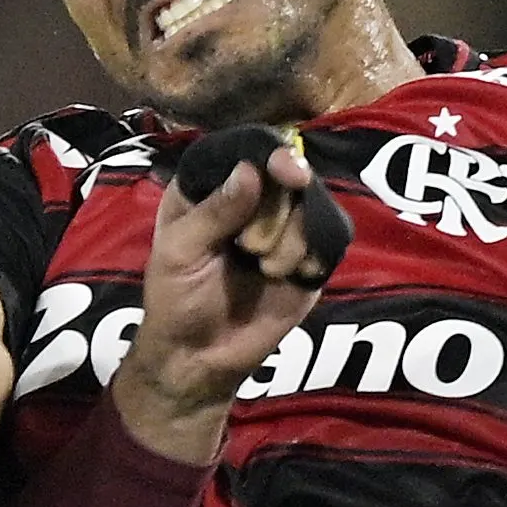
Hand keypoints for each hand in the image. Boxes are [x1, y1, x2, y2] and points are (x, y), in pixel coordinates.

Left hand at [110, 147, 330, 464]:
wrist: (199, 357)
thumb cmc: (176, 298)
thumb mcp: (180, 253)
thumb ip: (215, 212)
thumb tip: (252, 171)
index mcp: (210, 186)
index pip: (245, 149)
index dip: (269, 153)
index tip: (285, 170)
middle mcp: (251, 198)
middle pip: (287, 173)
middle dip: (274, 211)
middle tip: (248, 248)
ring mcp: (284, 227)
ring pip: (311, 206)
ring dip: (290, 240)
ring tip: (262, 269)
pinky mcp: (308, 258)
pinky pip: (331, 237)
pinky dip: (314, 254)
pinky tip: (291, 275)